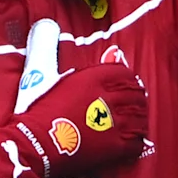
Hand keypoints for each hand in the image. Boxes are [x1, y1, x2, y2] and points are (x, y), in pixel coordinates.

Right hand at [7, 60, 149, 177]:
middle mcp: (110, 97)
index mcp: (96, 77)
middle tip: (133, 104)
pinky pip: (137, 143)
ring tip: (134, 122)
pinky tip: (131, 142)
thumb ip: (51, 49)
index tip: (126, 85)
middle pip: (136, 95)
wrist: (37, 144)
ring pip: (140, 118)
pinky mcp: (116, 147)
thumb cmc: (39, 111)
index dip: (128, 80)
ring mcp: (116, 123)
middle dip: (137, 99)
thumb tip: (60, 30)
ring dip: (139, 119)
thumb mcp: (44, 74)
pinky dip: (137, 142)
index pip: (125, 73)